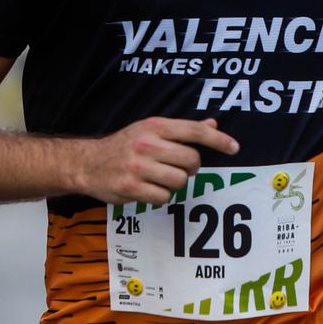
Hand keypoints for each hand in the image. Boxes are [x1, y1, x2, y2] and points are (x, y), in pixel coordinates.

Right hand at [75, 117, 239, 206]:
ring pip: (180, 181)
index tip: (235, 148)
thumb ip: (182, 129)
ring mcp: (138, 167)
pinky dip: (160, 197)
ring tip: (159, 179)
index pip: (194, 131)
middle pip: (191, 160)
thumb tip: (212, 125)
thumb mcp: (150, 130)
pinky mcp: (130, 188)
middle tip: (179, 168)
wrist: (88, 163)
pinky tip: (147, 189)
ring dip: (175, 184)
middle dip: (191, 168)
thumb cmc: (125, 146)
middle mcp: (147, 144)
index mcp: (154, 126)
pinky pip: (164, 198)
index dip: (218, 140)